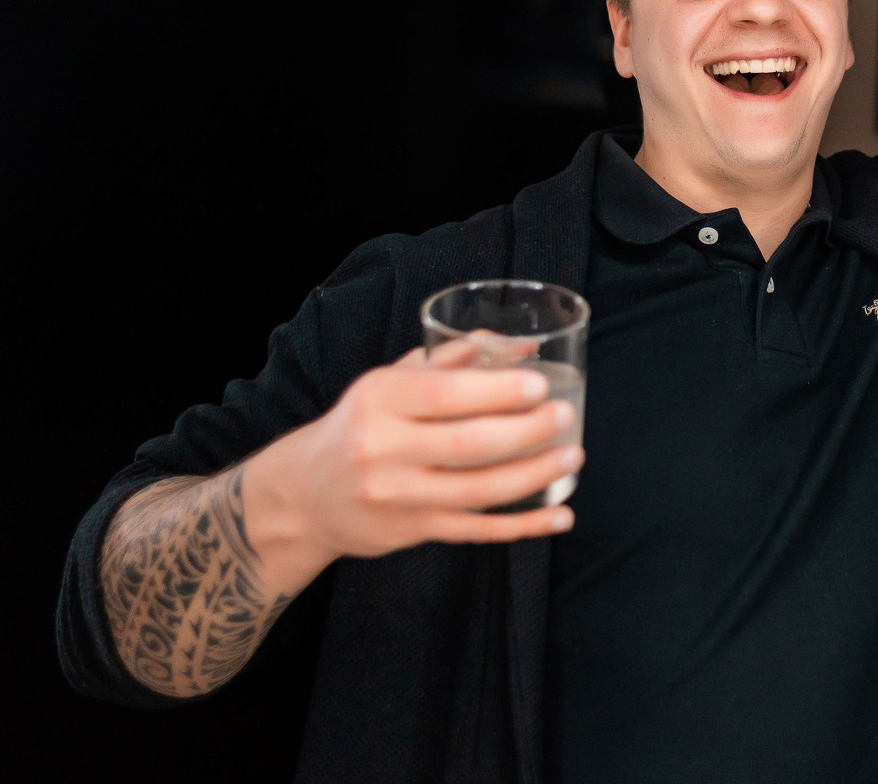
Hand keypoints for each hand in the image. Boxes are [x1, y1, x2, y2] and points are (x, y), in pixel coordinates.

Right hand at [240, 337, 579, 597]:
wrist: (304, 494)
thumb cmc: (360, 424)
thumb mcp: (389, 382)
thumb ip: (451, 359)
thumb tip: (520, 345)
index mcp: (379, 399)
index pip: (445, 394)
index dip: (497, 390)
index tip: (540, 384)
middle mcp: (384, 449)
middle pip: (468, 444)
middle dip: (526, 431)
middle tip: (566, 416)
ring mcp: (397, 496)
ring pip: (478, 491)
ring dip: (533, 475)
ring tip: (572, 457)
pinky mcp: (411, 532)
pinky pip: (476, 531)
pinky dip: (523, 526)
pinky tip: (560, 516)